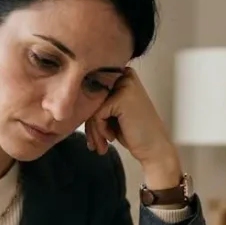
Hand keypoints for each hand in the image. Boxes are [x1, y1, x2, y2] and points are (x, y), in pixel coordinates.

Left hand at [85, 67, 183, 188]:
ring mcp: (125, 85)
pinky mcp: (121, 98)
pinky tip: (111, 138)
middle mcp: (125, 76)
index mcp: (124, 76)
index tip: (93, 134)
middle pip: (91, 97)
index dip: (89, 113)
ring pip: (92, 107)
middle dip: (90, 124)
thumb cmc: (134, 132)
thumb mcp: (113, 113)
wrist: (154, 148)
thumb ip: (99, 101)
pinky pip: (97, 114)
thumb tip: (71, 98)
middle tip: (95, 143)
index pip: (93, 90)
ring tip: (99, 145)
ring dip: (93, 130)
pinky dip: (100, 130)